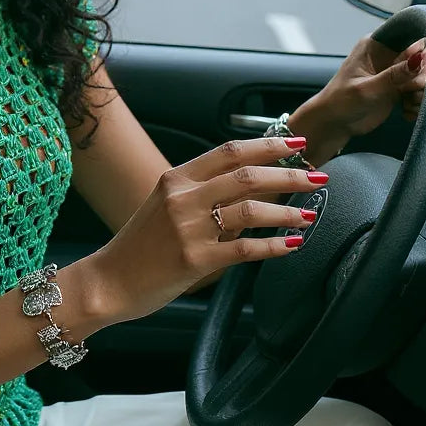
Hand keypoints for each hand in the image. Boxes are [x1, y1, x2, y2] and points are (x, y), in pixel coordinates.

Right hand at [88, 137, 329, 324]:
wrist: (109, 280)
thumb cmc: (139, 245)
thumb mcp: (164, 206)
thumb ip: (200, 193)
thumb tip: (247, 186)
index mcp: (175, 178)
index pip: (228, 151)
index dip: (267, 145)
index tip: (295, 145)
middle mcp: (182, 197)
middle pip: (246, 175)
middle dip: (288, 175)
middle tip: (316, 177)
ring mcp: (188, 228)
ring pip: (250, 209)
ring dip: (287, 210)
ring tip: (309, 213)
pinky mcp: (195, 259)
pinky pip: (245, 248)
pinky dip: (274, 246)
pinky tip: (292, 245)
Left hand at [294, 36, 425, 148]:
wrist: (334, 124)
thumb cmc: (341, 101)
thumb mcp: (368, 88)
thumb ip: (394, 75)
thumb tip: (419, 58)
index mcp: (375, 45)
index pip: (408, 36)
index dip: (421, 52)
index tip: (420, 70)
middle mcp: (387, 55)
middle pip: (422, 58)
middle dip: (422, 78)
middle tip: (411, 93)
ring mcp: (393, 73)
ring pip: (423, 77)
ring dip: (421, 94)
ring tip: (409, 105)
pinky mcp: (398, 89)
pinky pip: (419, 92)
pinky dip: (417, 103)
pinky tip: (407, 112)